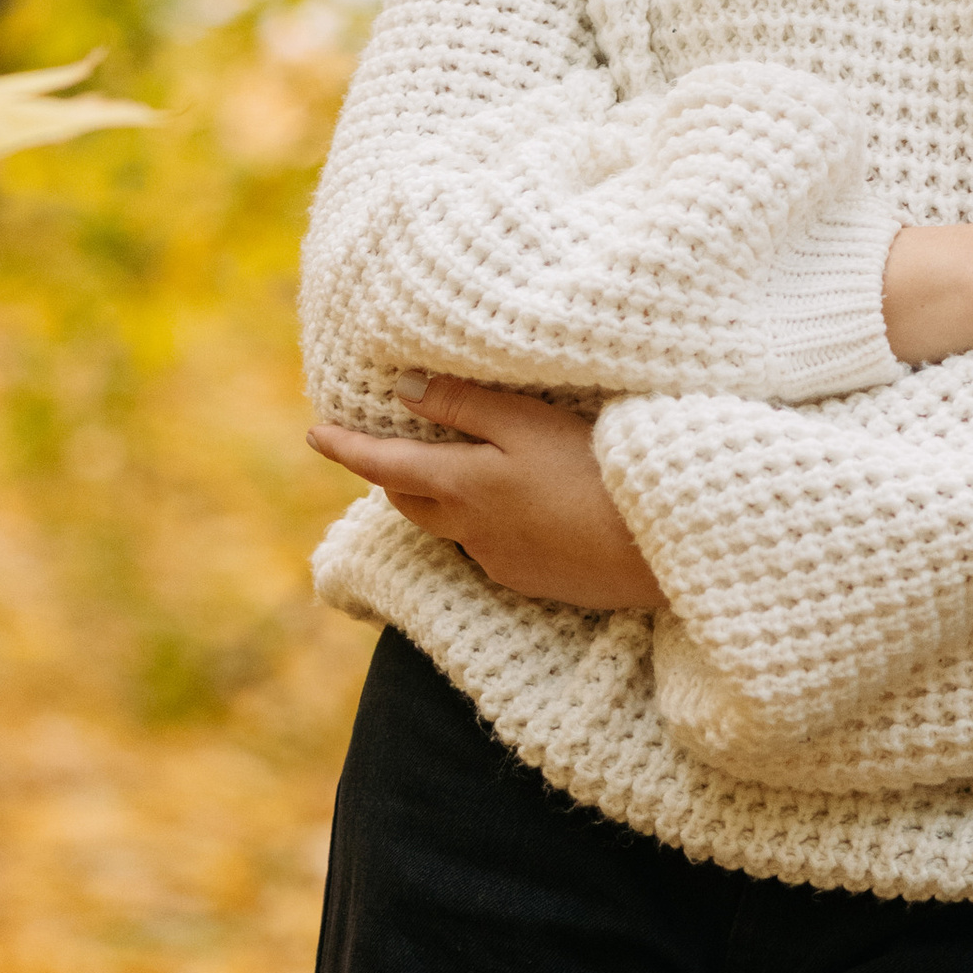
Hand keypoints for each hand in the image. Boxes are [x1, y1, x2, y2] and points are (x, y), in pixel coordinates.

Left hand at [306, 375, 663, 613]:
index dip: (347, 447)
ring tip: (451, 468)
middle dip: (390, 474)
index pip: (384, 466)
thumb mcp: (528, 422)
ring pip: (449, 526)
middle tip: (386, 446)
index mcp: (462, 487)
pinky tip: (516, 504)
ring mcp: (501, 562)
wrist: (657, 547)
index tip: (314, 432)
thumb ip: (463, 405)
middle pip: (410, 501)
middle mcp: (469, 532)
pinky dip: (481, 521)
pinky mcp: (533, 581)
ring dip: (439, 498)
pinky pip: (487, 547)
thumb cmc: (595, 470)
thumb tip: (402, 392)